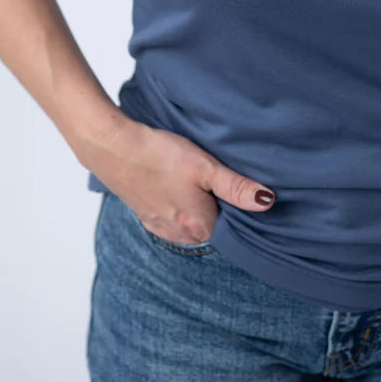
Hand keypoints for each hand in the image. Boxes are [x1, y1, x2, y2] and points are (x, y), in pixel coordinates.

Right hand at [79, 116, 274, 242]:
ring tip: (197, 180)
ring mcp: (159, 226)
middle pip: (210, 225)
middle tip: (217, 178)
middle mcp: (179, 234)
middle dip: (217, 207)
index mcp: (199, 227)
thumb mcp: (206, 167)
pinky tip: (175, 183)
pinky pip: (170, 215)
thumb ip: (237, 187)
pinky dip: (176, 203)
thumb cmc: (161, 155)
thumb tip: (268, 202)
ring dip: (195, 205)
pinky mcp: (144, 214)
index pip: (232, 227)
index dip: (237, 207)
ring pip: (189, 220)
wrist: (113, 147)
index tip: (238, 187)